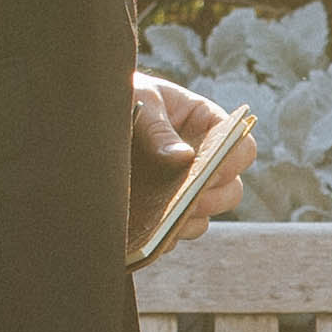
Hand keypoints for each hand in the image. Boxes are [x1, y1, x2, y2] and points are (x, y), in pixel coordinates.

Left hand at [126, 74, 255, 258]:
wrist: (89, 113)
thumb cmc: (123, 95)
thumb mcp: (140, 100)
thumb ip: (158, 127)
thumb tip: (181, 158)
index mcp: (207, 125)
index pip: (241, 146)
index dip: (234, 160)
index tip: (213, 167)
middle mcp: (201, 161)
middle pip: (230, 190)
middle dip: (214, 197)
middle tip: (190, 198)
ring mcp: (182, 189)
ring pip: (203, 217)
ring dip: (189, 220)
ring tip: (168, 218)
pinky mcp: (161, 210)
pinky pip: (173, 233)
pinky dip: (164, 236)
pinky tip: (148, 232)